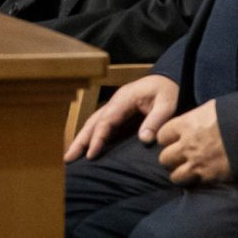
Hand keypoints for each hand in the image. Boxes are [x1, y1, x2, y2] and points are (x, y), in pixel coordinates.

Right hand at [65, 74, 179, 161]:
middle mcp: (114, 103)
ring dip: (82, 139)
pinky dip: (92, 137)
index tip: (91, 154)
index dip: (97, 138)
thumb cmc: (167, 91)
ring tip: (71, 156)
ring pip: (94, 124)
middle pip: (93, 122)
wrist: (169, 79)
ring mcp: (115, 108)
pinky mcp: (119, 115)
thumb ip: (156, 121)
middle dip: (80, 140)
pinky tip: (87, 149)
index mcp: (123, 99)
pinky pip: (102, 127)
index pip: (105, 121)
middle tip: (68, 158)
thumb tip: (144, 140)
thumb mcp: (167, 104)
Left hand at [156, 99, 231, 184]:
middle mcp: (187, 145)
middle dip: (170, 158)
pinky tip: (200, 176)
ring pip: (175, 175)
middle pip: (164, 158)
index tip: (173, 140)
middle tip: (178, 157)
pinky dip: (194, 181)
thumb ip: (194, 118)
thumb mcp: (210, 108)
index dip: (167, 139)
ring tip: (186, 170)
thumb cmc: (234, 115)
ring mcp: (198, 162)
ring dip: (179, 173)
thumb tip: (189, 122)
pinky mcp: (210, 176)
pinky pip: (193, 183)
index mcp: (186, 125)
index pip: (162, 135)